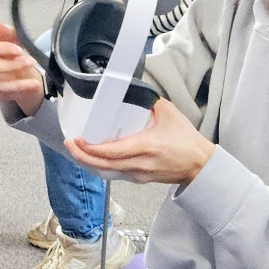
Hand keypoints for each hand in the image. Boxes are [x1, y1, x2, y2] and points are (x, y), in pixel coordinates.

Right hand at [0, 20, 44, 115]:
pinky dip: (16, 92)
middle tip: (31, 62)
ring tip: (34, 81)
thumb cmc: (10, 47)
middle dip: (11, 66)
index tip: (19, 49)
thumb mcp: (11, 36)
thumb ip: (4, 30)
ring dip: (16, 83)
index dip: (0, 49)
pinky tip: (29, 87)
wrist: (16, 66)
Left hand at [63, 99, 215, 185]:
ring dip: (88, 162)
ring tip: (75, 149)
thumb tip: (129, 89)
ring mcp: (138, 174)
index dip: (90, 148)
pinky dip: (100, 165)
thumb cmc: (186, 140)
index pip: (112, 151)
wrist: (199, 165)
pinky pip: (114, 173)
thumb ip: (148, 100)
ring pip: (106, 171)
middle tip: (69, 143)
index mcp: (147, 146)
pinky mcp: (138, 179)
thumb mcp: (168, 113)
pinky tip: (91, 157)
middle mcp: (140, 164)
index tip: (77, 139)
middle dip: (82, 156)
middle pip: (103, 165)